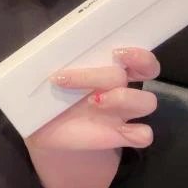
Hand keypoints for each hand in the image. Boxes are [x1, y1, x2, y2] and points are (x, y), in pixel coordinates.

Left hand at [25, 48, 160, 152]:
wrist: (44, 128)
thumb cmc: (49, 96)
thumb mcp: (47, 78)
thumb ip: (52, 64)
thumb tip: (40, 55)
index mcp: (108, 69)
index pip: (140, 58)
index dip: (138, 54)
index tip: (117, 52)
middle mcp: (120, 87)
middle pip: (140, 74)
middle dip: (109, 75)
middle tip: (85, 82)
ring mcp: (122, 112)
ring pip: (148, 102)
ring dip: (123, 99)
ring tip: (94, 102)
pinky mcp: (121, 136)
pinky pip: (144, 135)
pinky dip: (136, 133)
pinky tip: (117, 132)